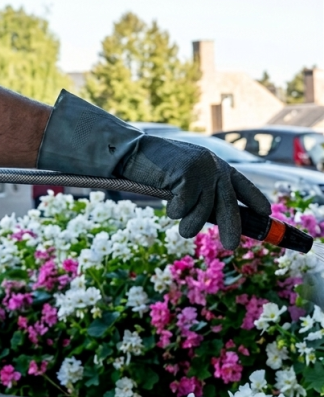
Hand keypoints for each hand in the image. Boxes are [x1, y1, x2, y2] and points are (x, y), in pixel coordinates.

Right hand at [116, 134, 270, 249]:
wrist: (131, 150)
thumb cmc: (153, 166)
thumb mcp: (184, 175)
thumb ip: (201, 190)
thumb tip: (216, 217)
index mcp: (216, 164)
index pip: (241, 184)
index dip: (254, 198)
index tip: (265, 212)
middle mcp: (214, 166)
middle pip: (229, 204)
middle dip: (231, 227)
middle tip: (231, 245)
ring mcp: (202, 169)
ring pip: (204, 210)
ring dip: (191, 225)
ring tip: (183, 229)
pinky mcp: (189, 174)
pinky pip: (184, 207)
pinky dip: (174, 210)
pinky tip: (166, 202)